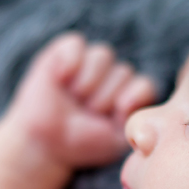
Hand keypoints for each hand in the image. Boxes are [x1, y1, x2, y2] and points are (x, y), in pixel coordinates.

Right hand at [5, 32, 156, 168]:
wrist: (45, 144)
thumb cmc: (82, 144)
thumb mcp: (116, 140)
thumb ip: (134, 118)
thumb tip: (131, 96)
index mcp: (130, 96)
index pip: (144, 86)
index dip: (133, 96)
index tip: (118, 112)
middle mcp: (113, 77)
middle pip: (123, 71)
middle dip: (104, 97)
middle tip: (86, 113)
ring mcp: (90, 63)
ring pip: (103, 55)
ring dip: (88, 81)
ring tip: (74, 98)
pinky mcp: (65, 52)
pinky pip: (76, 44)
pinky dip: (70, 62)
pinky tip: (60, 79)